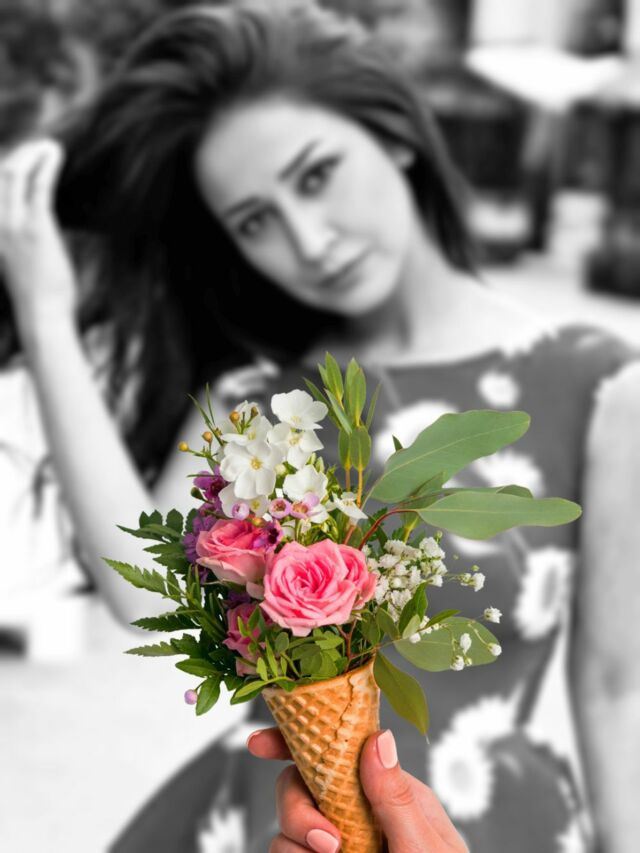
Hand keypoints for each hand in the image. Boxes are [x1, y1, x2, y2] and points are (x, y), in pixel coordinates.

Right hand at [0, 138, 77, 331]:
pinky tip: (55, 154)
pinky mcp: (35, 230)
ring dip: (32, 153)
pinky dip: (47, 166)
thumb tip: (31, 215)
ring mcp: (13, 226)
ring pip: (14, 173)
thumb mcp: (15, 257)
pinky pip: (38, 188)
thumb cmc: (35, 290)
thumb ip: (14, 232)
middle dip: (18, 153)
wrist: (41, 314)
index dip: (4, 164)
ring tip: (49, 147)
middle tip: (39, 148)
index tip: (21, 156)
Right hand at [247, 726, 467, 851]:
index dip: (296, 740)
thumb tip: (378, 738)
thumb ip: (396, 796)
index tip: (260, 744)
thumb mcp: (425, 844)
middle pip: (298, 786)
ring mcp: (336, 845)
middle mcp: (355, 814)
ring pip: (285, 829)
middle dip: (296, 810)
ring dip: (296, 845)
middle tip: (326, 844)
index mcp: (386, 792)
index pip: (337, 750)